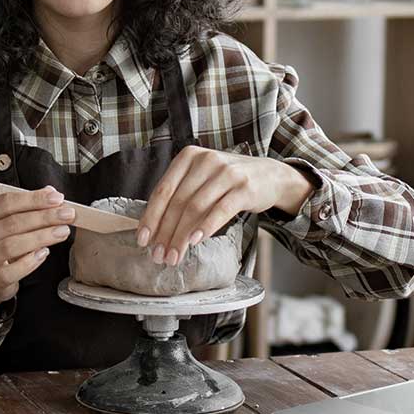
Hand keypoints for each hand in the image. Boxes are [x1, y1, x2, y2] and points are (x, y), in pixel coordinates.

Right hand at [0, 185, 74, 320]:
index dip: (32, 199)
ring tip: (63, 232)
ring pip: (12, 245)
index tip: (57, 198)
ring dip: (41, 237)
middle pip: (11, 223)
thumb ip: (27, 207)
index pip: (4, 202)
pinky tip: (45, 253)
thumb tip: (50, 192)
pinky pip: (13, 270)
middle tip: (67, 214)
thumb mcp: (7, 224)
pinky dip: (31, 261)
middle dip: (43, 217)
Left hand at [136, 146, 313, 263]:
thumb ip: (181, 193)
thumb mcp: (203, 178)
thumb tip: (154, 228)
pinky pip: (220, 210)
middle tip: (159, 255)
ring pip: (195, 208)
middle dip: (165, 232)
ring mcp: (226, 173)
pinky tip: (195, 241)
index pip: (163, 190)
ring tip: (175, 256)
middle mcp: (206, 161)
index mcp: (189, 157)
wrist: (271, 175)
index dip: (151, 217)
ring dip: (181, 236)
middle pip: (177, 202)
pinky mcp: (244, 188)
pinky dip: (205, 227)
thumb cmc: (229, 181)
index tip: (143, 240)